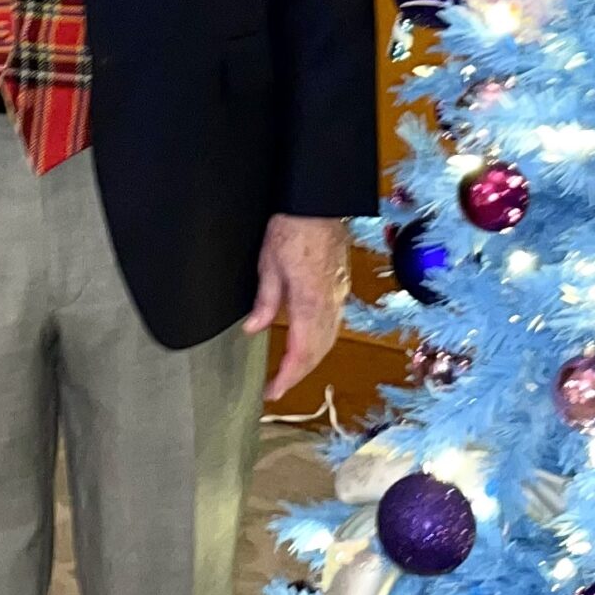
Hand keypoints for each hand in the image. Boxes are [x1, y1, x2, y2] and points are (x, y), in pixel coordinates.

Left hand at [244, 213, 351, 404]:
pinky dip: (320, 342)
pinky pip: (334, 324)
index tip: (272, 392)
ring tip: (290, 372)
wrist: (319, 203)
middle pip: (318, 352)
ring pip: (329, 340)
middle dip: (298, 374)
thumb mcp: (268, 263)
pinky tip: (309, 344)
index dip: (287, 377)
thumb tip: (254, 329)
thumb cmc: (292, 227)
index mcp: (310, 302)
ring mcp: (339, 296)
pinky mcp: (341, 287)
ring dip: (310, 360)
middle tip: (277, 387)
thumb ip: (265, 301)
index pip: (301, 352)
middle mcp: (330, 304)